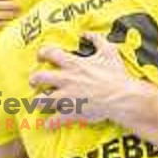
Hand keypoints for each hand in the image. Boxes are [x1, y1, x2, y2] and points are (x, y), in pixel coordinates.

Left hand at [29, 32, 156, 128]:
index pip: (50, 53)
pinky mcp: (72, 112)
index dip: (42, 53)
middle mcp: (66, 79)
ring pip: (42, 100)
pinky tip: (48, 124)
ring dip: (38, 102)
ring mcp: (67, 97)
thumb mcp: (109, 51)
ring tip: (38, 103)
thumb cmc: (116, 74)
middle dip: (34, 79)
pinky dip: (50, 123)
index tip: (40, 56)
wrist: (123, 97)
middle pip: (39, 77)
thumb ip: (96, 39)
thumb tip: (86, 33)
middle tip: (34, 81)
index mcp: (73, 64)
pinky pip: (55, 120)